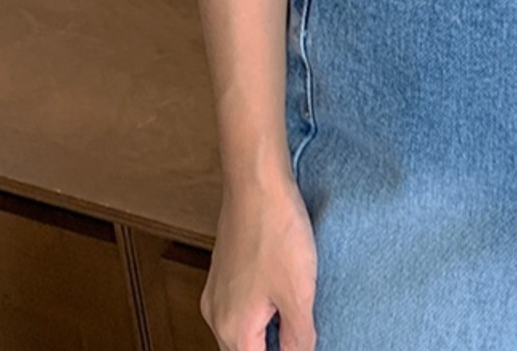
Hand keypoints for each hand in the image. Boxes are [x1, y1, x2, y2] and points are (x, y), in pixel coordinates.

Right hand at [201, 167, 317, 349]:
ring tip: (296, 322)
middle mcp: (216, 315)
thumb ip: (298, 337)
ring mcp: (216, 291)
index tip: (299, 342)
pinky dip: (258, 314)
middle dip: (271, 347)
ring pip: (239, 331)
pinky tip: (281, 298)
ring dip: (265, 334)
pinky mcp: (223, 271)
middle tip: (300, 336)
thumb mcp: (299, 292)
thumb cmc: (277, 232)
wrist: (255, 182)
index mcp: (233, 329)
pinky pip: (237, 307)